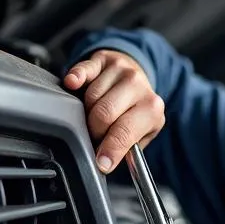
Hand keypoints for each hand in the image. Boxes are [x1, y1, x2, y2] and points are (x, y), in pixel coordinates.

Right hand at [63, 50, 164, 172]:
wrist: (136, 79)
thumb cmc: (135, 112)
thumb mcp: (141, 134)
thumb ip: (126, 148)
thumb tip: (105, 162)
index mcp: (152, 109)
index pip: (125, 132)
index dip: (110, 150)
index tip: (101, 163)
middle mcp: (138, 86)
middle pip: (103, 114)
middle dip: (94, 130)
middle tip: (96, 134)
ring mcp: (121, 70)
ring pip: (90, 97)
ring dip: (86, 111)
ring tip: (93, 114)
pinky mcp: (102, 60)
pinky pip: (83, 70)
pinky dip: (75, 78)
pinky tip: (72, 84)